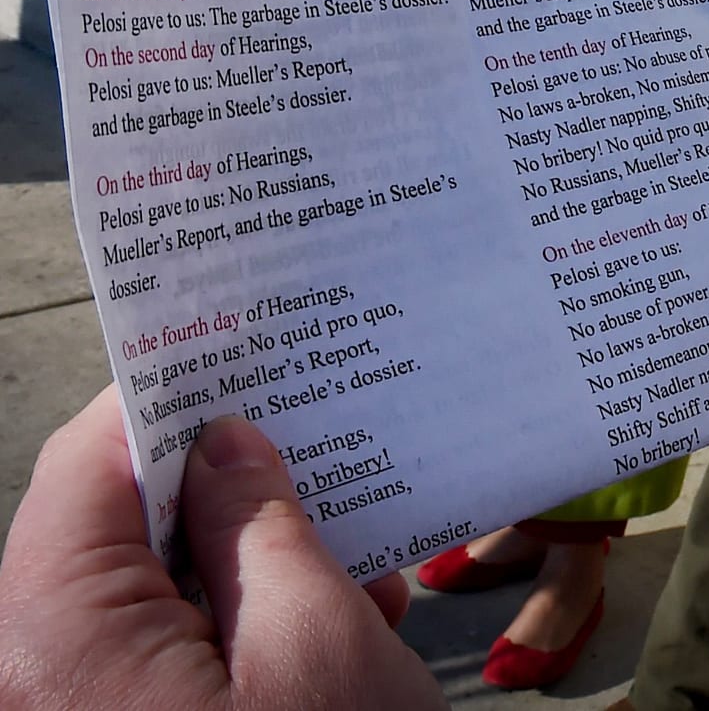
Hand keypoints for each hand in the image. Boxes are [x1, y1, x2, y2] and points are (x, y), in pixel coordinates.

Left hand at [0, 388, 446, 709]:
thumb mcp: (315, 642)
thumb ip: (263, 523)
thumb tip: (229, 441)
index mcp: (58, 645)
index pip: (88, 470)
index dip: (166, 396)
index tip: (235, 346)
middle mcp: (43, 681)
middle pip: (121, 528)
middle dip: (226, 475)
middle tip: (310, 431)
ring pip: (160, 588)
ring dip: (256, 549)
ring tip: (350, 527)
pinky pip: (180, 650)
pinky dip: (254, 614)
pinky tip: (343, 605)